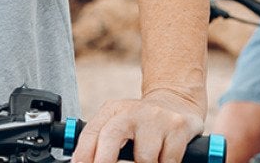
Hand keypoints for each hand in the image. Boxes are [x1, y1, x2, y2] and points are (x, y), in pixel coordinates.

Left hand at [70, 88, 204, 162]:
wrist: (178, 103)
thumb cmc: (143, 123)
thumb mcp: (119, 124)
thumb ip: (102, 142)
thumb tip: (81, 162)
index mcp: (112, 111)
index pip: (91, 133)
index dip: (82, 154)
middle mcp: (132, 111)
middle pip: (111, 136)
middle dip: (104, 161)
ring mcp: (155, 118)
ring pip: (144, 158)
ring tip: (147, 162)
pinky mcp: (177, 126)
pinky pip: (168, 160)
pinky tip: (164, 158)